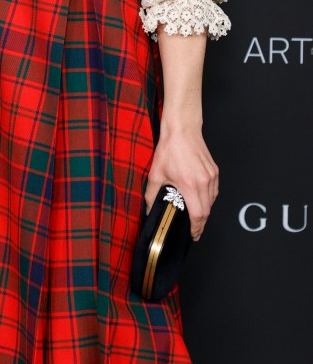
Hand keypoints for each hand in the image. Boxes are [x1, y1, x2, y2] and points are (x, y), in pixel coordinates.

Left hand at [145, 126, 218, 240]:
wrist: (182, 129)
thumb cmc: (170, 149)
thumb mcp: (156, 173)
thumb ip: (151, 194)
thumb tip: (149, 208)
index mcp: (190, 185)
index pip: (198, 215)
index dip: (196, 228)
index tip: (193, 235)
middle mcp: (204, 182)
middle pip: (207, 211)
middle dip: (201, 223)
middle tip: (193, 229)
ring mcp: (211, 176)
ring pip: (212, 201)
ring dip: (205, 210)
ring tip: (195, 214)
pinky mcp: (215, 171)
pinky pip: (214, 191)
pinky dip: (209, 198)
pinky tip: (200, 198)